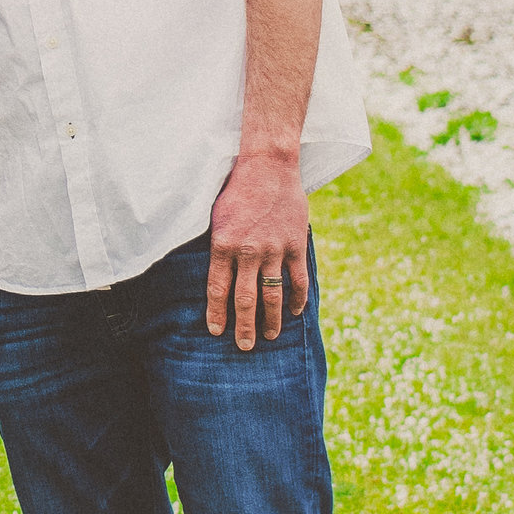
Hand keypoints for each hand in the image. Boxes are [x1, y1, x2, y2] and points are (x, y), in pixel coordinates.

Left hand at [205, 151, 308, 351]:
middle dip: (244, 327)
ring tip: (269, 337)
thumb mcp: (216, 217)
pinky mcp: (295, 244)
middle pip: (245, 300)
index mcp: (223, 244)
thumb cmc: (237, 189)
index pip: (217, 289)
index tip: (216, 332)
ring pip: (273, 295)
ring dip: (271, 320)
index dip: (216, 314)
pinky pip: (297, 279)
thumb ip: (218, 247)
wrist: (268, 165)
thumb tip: (216, 274)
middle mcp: (248, 251)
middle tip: (244, 347)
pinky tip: (295, 311)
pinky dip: (297, 298)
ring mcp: (274, 249)